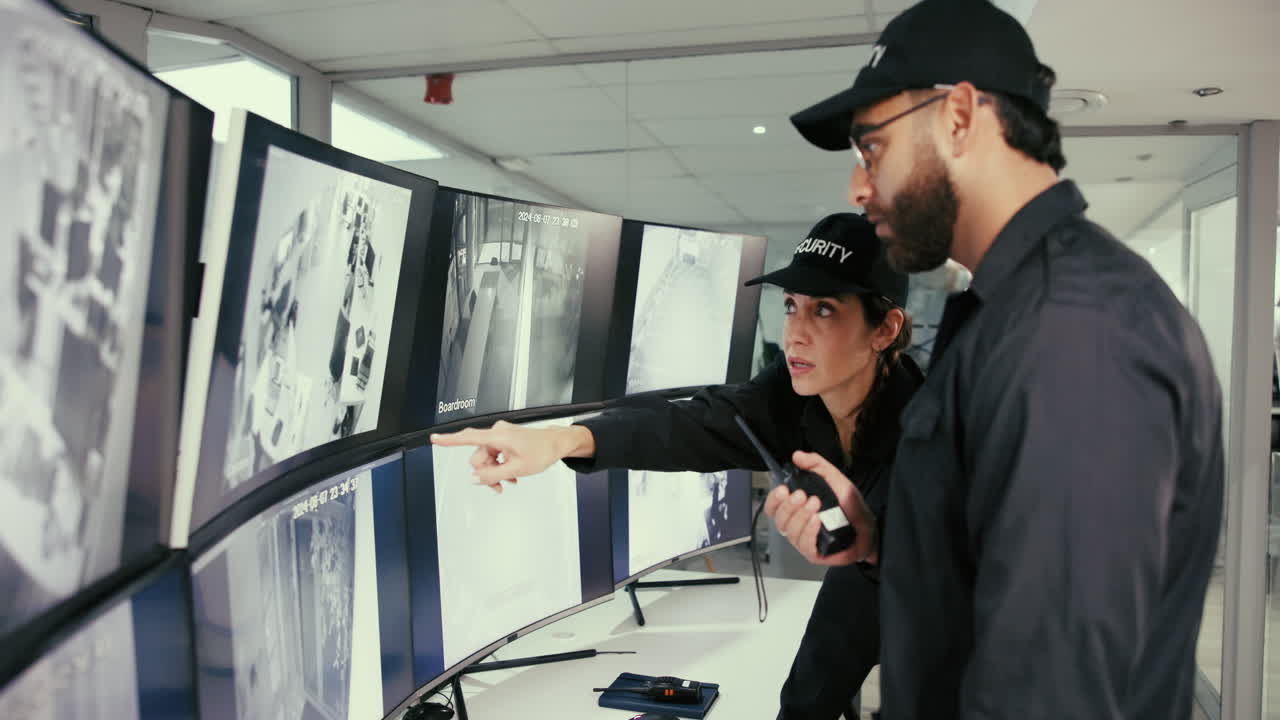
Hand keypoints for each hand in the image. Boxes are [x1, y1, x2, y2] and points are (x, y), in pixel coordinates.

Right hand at [430, 421, 590, 492]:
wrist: (556, 444)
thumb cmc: (542, 451)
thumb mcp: (517, 469)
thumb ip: (493, 475)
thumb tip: (475, 479)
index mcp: (498, 436)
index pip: (468, 437)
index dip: (449, 440)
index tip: (434, 438)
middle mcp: (496, 433)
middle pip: (477, 457)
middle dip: (486, 473)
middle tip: (500, 486)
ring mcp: (500, 436)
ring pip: (486, 459)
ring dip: (495, 472)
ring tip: (510, 480)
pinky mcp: (505, 440)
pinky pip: (494, 456)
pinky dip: (500, 466)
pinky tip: (511, 475)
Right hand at [763, 450, 877, 566]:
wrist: (869, 526)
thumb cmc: (850, 506)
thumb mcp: (834, 478)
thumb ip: (816, 464)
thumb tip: (798, 456)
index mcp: (796, 508)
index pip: (773, 507)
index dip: (774, 499)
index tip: (783, 489)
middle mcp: (797, 525)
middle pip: (779, 519)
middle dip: (789, 506)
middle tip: (803, 495)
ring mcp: (804, 540)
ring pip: (790, 532)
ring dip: (801, 517)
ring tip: (816, 505)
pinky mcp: (815, 553)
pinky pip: (804, 545)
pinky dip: (809, 531)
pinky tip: (817, 521)